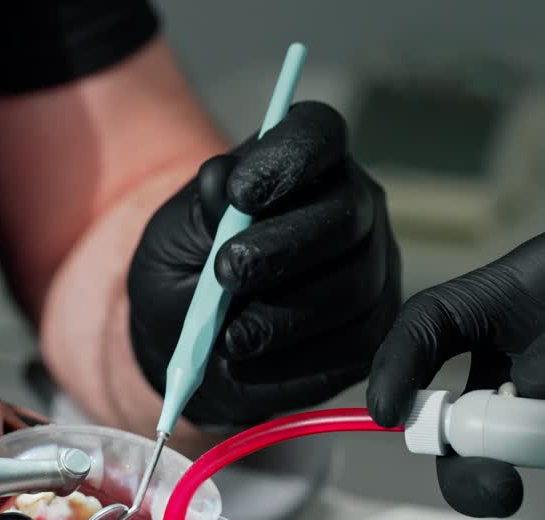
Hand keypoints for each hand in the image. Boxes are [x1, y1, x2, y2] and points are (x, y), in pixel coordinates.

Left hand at [128, 101, 400, 426]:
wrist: (189, 343)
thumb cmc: (184, 273)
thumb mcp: (173, 239)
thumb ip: (198, 212)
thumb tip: (221, 182)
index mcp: (302, 163)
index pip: (317, 132)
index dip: (286, 157)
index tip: (239, 194)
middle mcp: (352, 207)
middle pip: (345, 214)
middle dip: (284, 246)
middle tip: (227, 271)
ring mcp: (371, 269)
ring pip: (351, 287)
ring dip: (283, 313)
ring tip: (227, 336)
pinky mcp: (372, 331)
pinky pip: (351, 345)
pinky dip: (292, 358)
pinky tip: (246, 362)